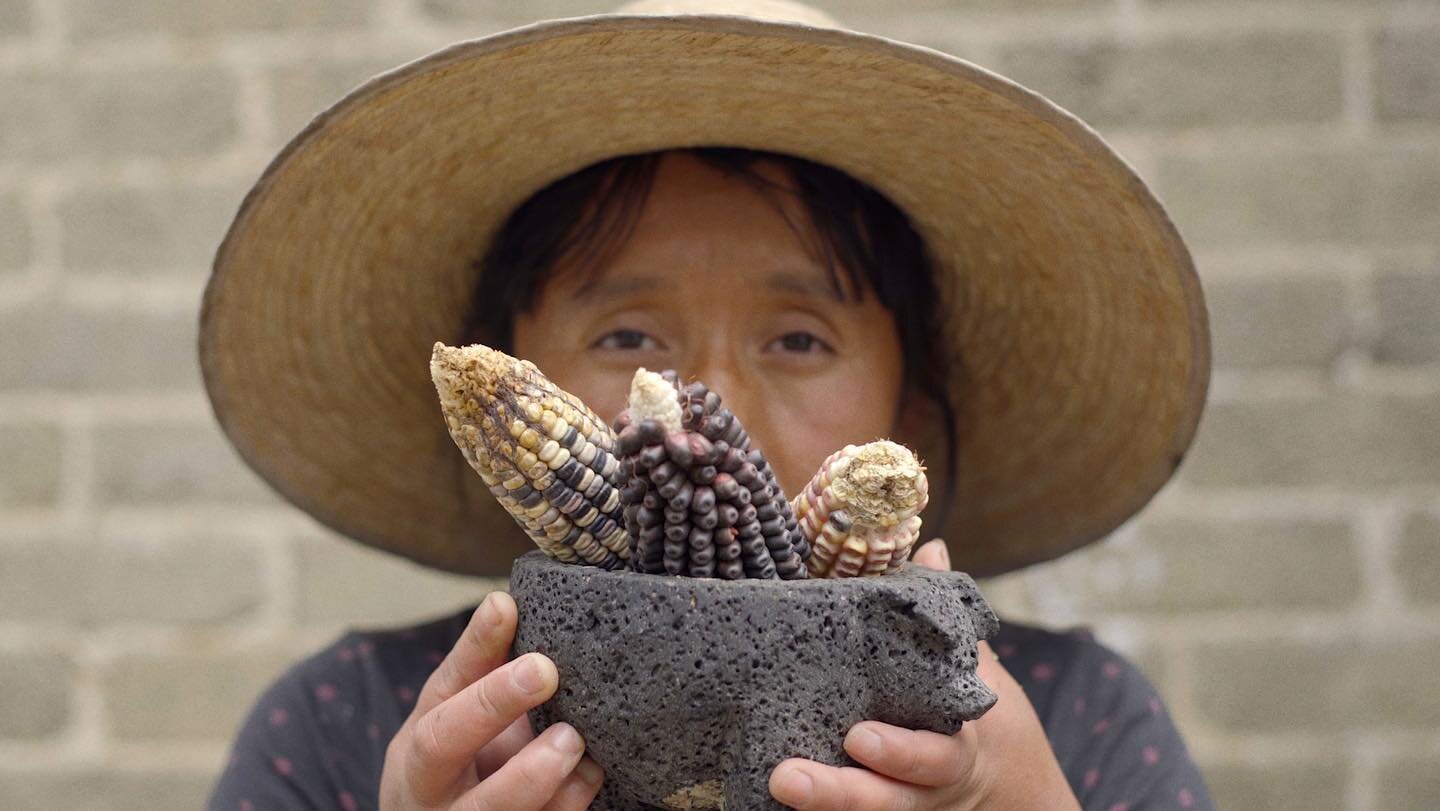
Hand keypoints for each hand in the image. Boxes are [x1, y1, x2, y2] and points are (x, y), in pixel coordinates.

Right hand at [380, 591, 604, 809]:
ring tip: (573, 740)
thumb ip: (483, 672)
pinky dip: (563, 806)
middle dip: (491, 704)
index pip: (440, 688)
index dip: (474, 648)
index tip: (507, 608)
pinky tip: (589, 777)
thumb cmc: (459, 770)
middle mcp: (429, 789)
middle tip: (544, 671)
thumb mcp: (459, 721)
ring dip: (533, 774)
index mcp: (419, 744)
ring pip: (486, 809)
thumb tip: (509, 603)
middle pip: (441, 746)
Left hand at [768, 539, 1078, 810]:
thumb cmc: (969, 711)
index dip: (897, 752)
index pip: (932, 753)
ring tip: (775, 784)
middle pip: (884, 799)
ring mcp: (896, 805)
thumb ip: (947, 620)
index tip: (856, 736)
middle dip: (839, 790)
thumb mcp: (975, 670)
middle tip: (787, 776)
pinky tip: (765, 801)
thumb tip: (932, 550)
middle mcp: (923, 789)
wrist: (1002, 783)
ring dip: (818, 805)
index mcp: (952, 747)